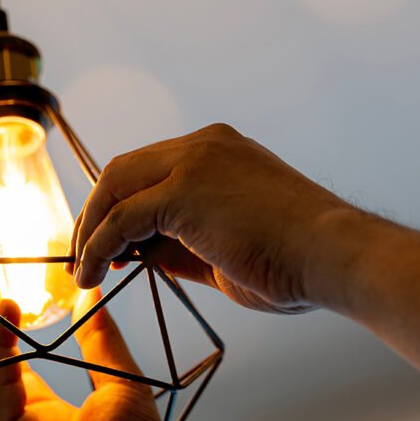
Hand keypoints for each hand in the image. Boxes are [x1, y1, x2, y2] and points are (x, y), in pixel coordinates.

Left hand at [69, 123, 355, 312]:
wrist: (337, 258)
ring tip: (82, 270)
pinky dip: (98, 247)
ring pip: (114, 188)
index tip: (106, 245)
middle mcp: (202, 146)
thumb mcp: (223, 248)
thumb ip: (178, 244)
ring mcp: (193, 162)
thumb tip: (135, 254)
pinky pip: (121, 219)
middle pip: (122, 171)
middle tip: (82, 256)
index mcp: (217, 152)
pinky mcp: (184, 190)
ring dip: (90, 230)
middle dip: (94, 214)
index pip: (148, 169)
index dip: (118, 206)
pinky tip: (92, 274)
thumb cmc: (295, 262)